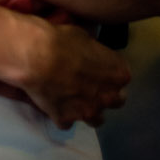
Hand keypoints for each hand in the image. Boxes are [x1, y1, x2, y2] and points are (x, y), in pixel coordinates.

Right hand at [12, 17, 130, 129]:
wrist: (37, 57)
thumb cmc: (63, 40)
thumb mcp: (86, 38)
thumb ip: (96, 55)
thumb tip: (92, 57)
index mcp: (118, 74)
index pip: (123, 77)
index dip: (110, 73)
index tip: (101, 69)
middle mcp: (108, 97)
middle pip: (115, 101)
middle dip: (106, 94)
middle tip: (91, 84)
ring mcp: (88, 112)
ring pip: (97, 119)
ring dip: (89, 110)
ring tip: (75, 99)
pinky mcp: (66, 121)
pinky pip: (68, 121)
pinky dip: (63, 114)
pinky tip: (55, 103)